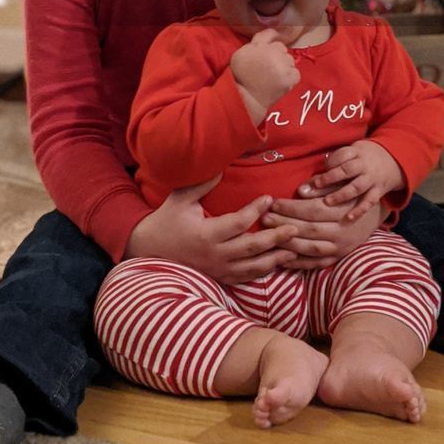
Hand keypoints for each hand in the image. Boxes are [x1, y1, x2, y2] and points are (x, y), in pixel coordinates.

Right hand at [124, 175, 299, 284]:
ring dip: (275, 259)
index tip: (269, 198)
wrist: (148, 250)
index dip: (256, 211)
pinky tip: (277, 264)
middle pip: (252, 247)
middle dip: (276, 238)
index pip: (238, 222)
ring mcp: (218, 269)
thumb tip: (221, 166)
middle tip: (295, 228)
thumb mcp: (179, 199)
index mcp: (206, 234)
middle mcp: (215, 255)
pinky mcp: (219, 278)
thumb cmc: (165, 221)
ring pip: (252, 267)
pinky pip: (245, 278)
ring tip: (294, 249)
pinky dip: (263, 272)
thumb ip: (201, 183)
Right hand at [230, 28, 299, 120]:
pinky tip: (281, 81)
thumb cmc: (241, 76)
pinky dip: (291, 77)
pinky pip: (296, 73)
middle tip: (269, 66)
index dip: (271, 42)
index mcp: (260, 45)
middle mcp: (273, 52)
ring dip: (284, 65)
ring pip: (290, 60)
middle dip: (277, 55)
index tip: (271, 48)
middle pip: (282, 48)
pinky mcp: (290, 78)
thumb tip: (269, 36)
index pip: (271, 34)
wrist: (247, 98)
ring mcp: (283, 65)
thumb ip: (255, 42)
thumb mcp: (241, 53)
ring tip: (274, 75)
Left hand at [260, 196, 386, 269]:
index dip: (292, 207)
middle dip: (284, 224)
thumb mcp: (340, 186)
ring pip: (310, 248)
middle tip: (265, 218)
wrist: (372, 215)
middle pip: (309, 229)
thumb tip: (300, 190)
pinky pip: (315, 263)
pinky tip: (280, 257)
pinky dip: (298, 262)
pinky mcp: (337, 258)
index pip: (313, 210)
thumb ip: (322, 188)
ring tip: (268, 234)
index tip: (273, 203)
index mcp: (343, 211)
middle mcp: (342, 232)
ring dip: (287, 243)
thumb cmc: (350, 195)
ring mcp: (340, 248)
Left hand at [297, 140, 404, 220]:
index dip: (327, 164)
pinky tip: (348, 218)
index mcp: (355, 153)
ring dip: (341, 194)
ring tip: (327, 202)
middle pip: (347, 170)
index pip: (341, 156)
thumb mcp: (348, 155)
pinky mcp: (378, 192)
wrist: (390, 161)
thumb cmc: (359, 159)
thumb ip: (330, 167)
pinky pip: (370, 201)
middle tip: (314, 187)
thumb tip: (305, 185)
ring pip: (357, 186)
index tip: (309, 179)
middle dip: (330, 179)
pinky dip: (359, 210)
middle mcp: (364, 165)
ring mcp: (372, 179)